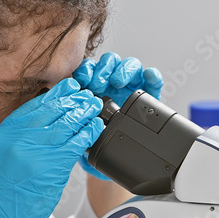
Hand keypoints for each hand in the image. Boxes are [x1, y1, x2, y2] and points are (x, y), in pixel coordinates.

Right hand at [0, 79, 103, 217]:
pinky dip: (88, 134)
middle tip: (87, 96)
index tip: (69, 87)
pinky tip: (95, 128)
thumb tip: (50, 121)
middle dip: (73, 100)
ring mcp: (35, 152)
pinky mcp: (52, 167)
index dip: (56, 94)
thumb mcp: (3, 155)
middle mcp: (19, 138)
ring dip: (84, 113)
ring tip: (94, 107)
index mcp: (5, 133)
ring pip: (67, 124)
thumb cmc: (1, 194)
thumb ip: (22, 136)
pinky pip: (75, 144)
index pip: (35, 105)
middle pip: (52, 110)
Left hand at [72, 52, 162, 178]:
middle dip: (103, 70)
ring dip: (123, 69)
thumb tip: (66, 119)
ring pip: (129, 65)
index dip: (86, 70)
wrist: (120, 154)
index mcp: (95, 88)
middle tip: (98, 84)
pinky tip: (147, 77)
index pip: (90, 69)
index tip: (82, 80)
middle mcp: (113, 83)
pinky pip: (152, 78)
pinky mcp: (150, 92)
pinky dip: (151, 75)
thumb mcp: (84, 131)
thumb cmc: (99, 141)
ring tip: (117, 82)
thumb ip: (77, 121)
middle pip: (110, 63)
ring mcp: (132, 86)